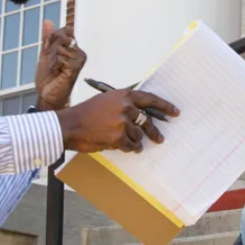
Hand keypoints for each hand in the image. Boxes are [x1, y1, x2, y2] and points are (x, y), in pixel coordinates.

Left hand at [32, 21, 85, 110]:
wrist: (47, 95)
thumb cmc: (48, 77)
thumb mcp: (46, 53)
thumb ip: (47, 38)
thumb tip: (48, 21)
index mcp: (74, 48)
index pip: (65, 31)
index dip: (53, 39)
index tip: (51, 53)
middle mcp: (80, 53)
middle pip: (61, 37)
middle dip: (51, 49)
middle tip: (53, 63)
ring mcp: (79, 59)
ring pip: (58, 48)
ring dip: (52, 59)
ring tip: (55, 70)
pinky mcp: (76, 67)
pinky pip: (59, 57)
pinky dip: (54, 65)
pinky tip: (57, 73)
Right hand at [57, 87, 179, 153]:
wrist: (70, 125)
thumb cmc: (85, 113)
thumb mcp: (105, 101)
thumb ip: (122, 105)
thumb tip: (138, 114)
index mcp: (123, 95)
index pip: (150, 99)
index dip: (164, 106)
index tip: (174, 112)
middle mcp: (126, 107)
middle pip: (147, 121)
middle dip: (154, 131)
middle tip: (159, 138)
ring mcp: (123, 122)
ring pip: (138, 135)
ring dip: (134, 141)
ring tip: (124, 141)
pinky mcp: (119, 137)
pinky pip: (131, 146)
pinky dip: (128, 148)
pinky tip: (121, 146)